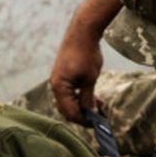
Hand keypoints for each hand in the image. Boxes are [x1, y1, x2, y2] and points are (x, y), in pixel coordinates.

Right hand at [50, 0, 121, 123]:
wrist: (82, 33)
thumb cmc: (86, 54)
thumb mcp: (90, 79)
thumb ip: (88, 98)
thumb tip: (90, 113)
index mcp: (60, 87)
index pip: (70, 112)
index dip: (84, 120)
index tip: (98, 123)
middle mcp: (56, 85)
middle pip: (67, 109)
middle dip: (83, 114)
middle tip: (99, 116)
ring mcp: (59, 80)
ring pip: (69, 101)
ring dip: (83, 106)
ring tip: (99, 106)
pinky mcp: (64, 76)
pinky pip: (70, 93)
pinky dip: (80, 97)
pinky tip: (93, 97)